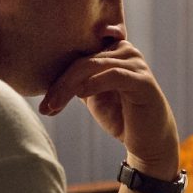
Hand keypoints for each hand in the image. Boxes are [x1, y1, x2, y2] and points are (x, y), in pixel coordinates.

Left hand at [39, 41, 178, 175]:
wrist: (149, 142)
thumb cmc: (121, 117)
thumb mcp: (93, 95)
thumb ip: (77, 81)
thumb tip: (45, 75)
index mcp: (113, 51)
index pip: (79, 57)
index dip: (58, 77)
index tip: (43, 104)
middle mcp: (126, 51)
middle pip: (83, 61)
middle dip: (60, 84)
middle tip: (44, 107)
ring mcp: (136, 64)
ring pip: (94, 66)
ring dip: (69, 87)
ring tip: (53, 106)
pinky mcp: (144, 81)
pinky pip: (114, 75)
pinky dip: (93, 84)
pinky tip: (79, 95)